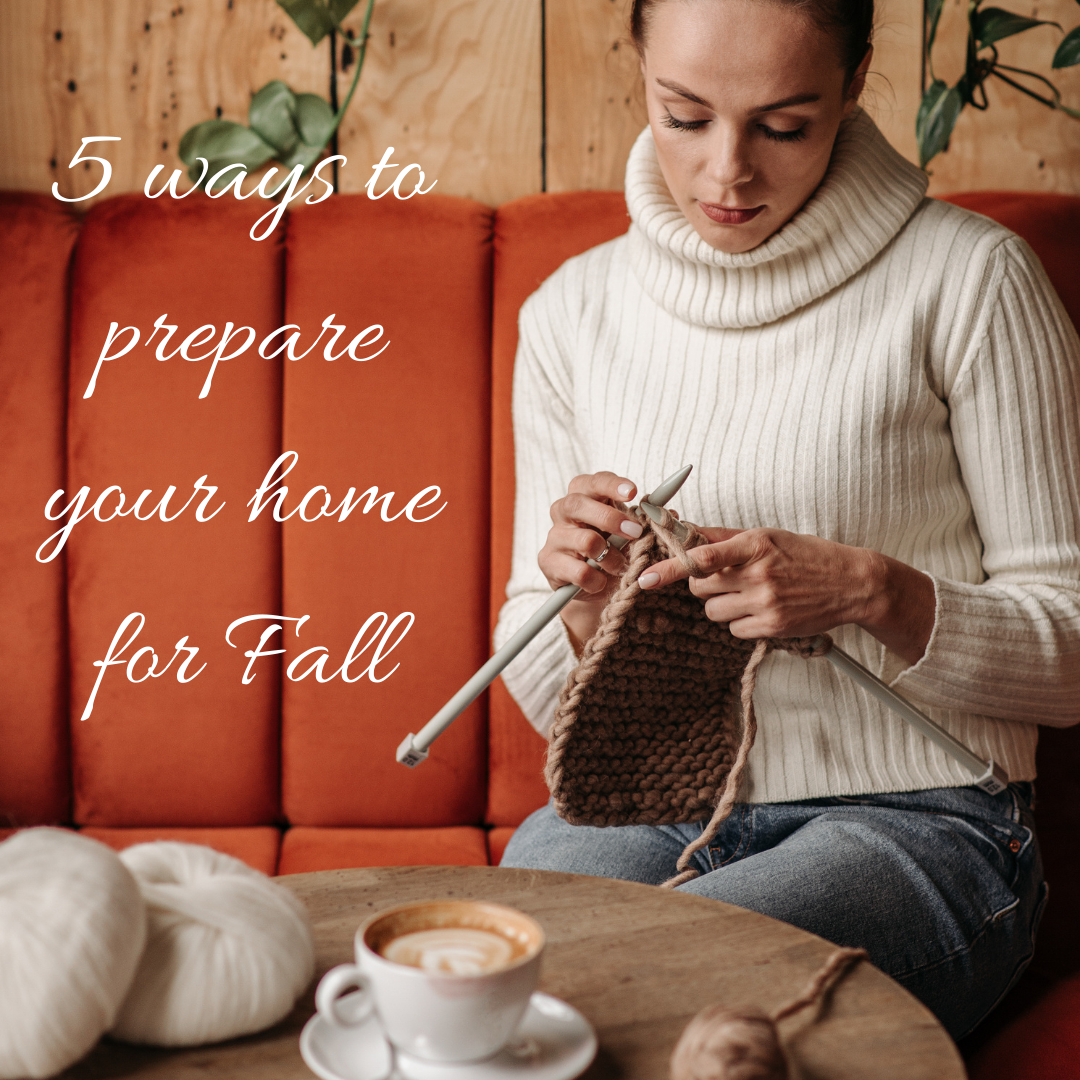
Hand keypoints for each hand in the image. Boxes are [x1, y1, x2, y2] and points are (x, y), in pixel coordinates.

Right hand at [540, 472, 644, 653]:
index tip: (633, 492)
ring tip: (620, 566)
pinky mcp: (548, 563)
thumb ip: (647, 522)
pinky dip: (596, 579)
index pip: (593, 481)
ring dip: (610, 556)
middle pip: (578, 504)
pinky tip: (601, 581)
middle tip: (635, 532)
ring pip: (583, 540)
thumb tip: (670, 514)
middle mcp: (563, 511)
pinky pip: (577, 571)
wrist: (590, 584)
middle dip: (610, 518)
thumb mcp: (629, 534)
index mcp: (584, 496)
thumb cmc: (611, 550)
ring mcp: (554, 537)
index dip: (612, 485)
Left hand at [639, 527, 934, 664]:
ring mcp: (765, 604)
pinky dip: (740, 621)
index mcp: (755, 545)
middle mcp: (758, 575)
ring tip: (748, 593)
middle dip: (703, 584)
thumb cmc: (807, 555)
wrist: (851, 583)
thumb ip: (725, 537)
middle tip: (724, 578)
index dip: (670, 568)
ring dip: (721, 604)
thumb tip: (687, 533)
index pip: (702, 557)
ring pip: (713, 611)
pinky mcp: (772, 627)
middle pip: (700, 588)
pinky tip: (761, 609)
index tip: (647, 577)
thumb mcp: (767, 536)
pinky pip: (734, 629)